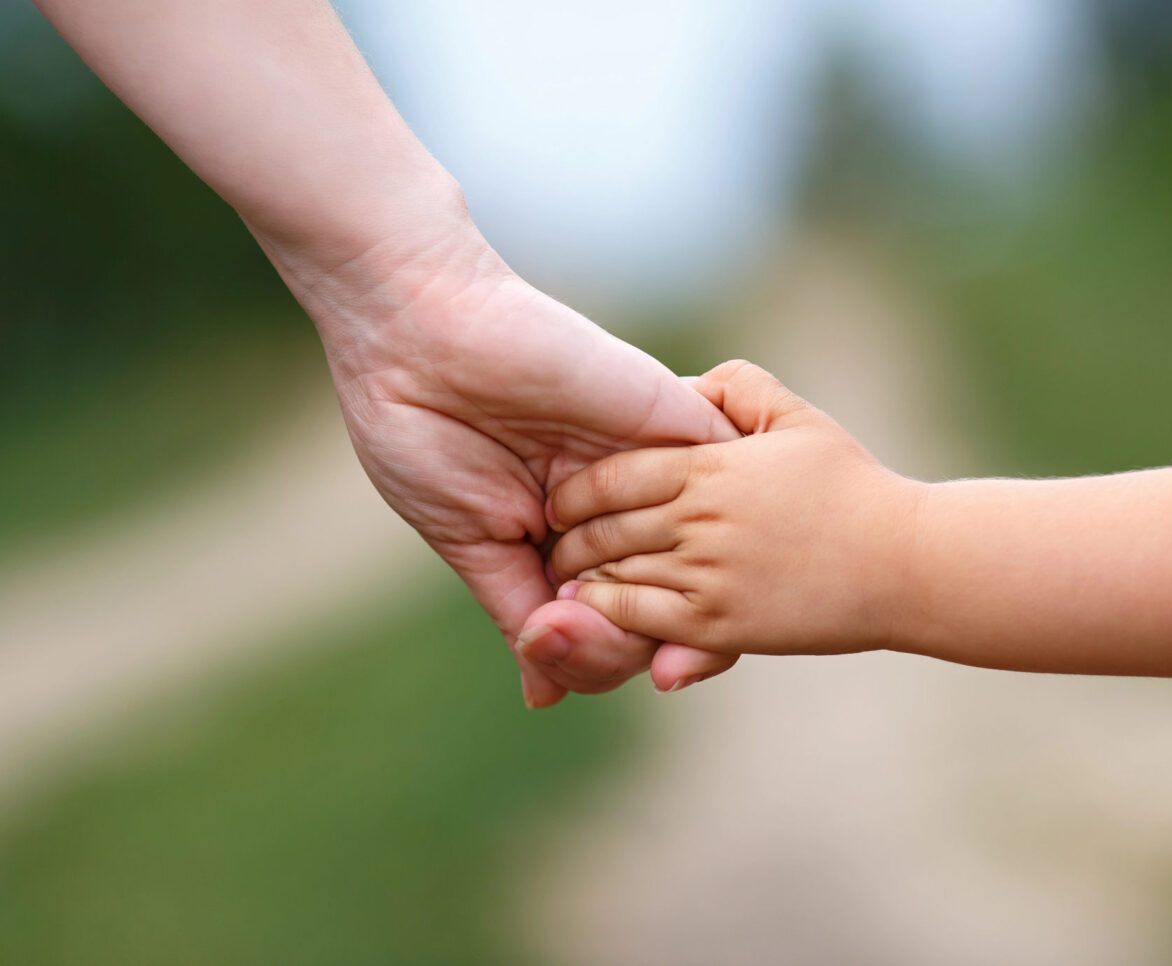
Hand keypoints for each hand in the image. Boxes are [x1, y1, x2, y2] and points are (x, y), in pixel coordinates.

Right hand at [270, 212, 741, 705]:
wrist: (415, 330)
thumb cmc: (424, 431)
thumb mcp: (473, 544)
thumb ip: (525, 615)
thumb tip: (546, 697)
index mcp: (574, 535)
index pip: (621, 615)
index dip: (608, 660)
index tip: (563, 675)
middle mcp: (624, 505)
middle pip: (673, 598)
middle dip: (650, 645)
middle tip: (602, 654)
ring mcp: (653, 465)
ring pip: (708, 556)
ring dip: (686, 610)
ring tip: (641, 632)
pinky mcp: (676, 420)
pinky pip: (732, 482)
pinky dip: (718, 539)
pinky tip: (685, 575)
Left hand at [547, 361, 921, 665]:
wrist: (905, 562)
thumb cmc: (851, 485)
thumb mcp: (796, 417)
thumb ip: (736, 387)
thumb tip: (682, 389)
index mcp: (713, 467)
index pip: (614, 475)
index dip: (576, 490)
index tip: (561, 499)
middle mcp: (702, 519)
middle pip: (602, 527)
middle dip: (567, 535)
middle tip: (552, 541)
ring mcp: (710, 575)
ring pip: (614, 573)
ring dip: (579, 576)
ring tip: (564, 578)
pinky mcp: (721, 625)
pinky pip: (640, 618)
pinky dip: (607, 613)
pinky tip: (597, 610)